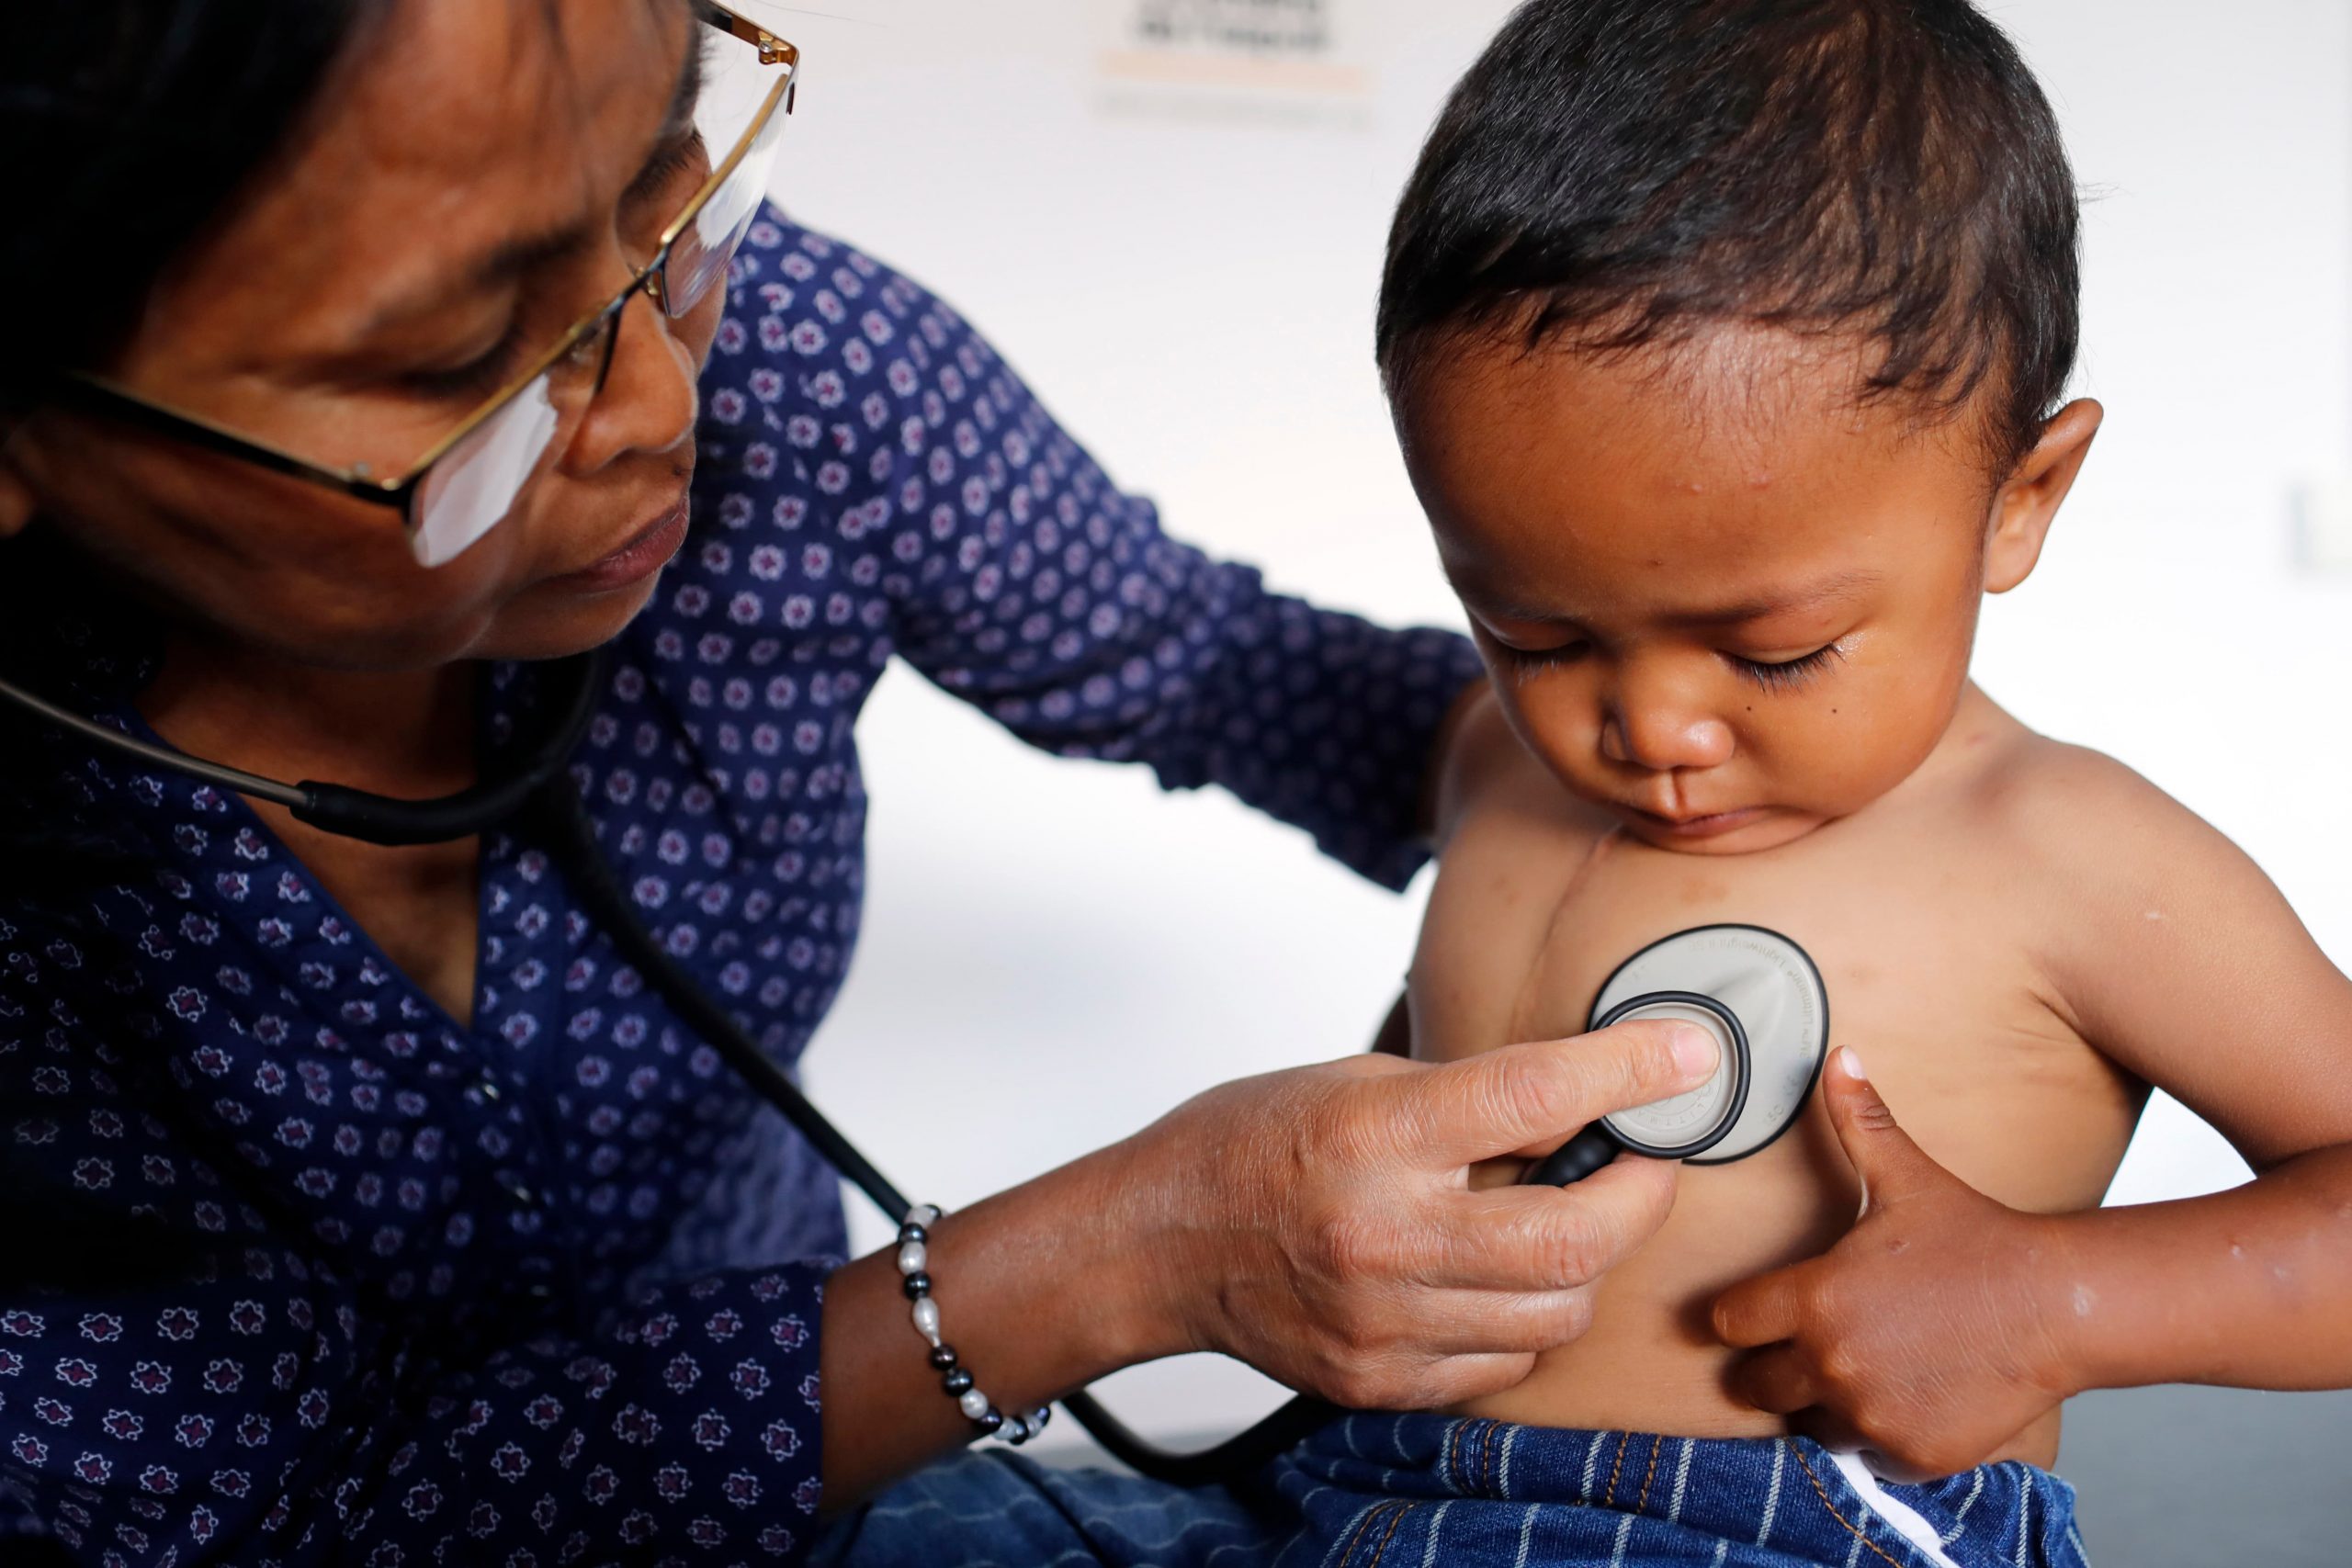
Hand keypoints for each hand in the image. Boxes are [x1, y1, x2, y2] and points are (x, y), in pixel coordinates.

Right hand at [1125, 1019, 1719, 1411]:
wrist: (1156, 1244)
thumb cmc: (1250, 1144)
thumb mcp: (1355, 1082)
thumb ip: (1466, 1097)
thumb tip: (1587, 1096)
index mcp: (1374, 1137)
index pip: (1535, 1097)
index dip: (1631, 1071)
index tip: (1690, 1053)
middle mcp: (1384, 1235)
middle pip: (1575, 1234)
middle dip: (1643, 1192)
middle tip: (1650, 1159)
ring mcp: (1385, 1322)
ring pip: (1559, 1311)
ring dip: (1589, 1259)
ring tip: (1571, 1217)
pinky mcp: (1383, 1379)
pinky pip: (1508, 1362)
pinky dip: (1529, 1318)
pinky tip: (1501, 1276)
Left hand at [1710, 1049, 2077, 1479]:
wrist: (2058, 1303)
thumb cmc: (1977, 1237)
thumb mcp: (1907, 1177)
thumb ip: (1860, 1122)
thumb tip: (1838, 1057)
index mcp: (1813, 1297)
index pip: (1728, 1321)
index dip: (1741, 1314)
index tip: (1761, 1309)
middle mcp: (1830, 1361)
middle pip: (1756, 1383)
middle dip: (1773, 1366)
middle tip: (1811, 1344)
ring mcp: (1870, 1412)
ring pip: (1811, 1421)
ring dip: (1826, 1402)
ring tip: (1867, 1366)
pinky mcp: (1911, 1451)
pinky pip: (1868, 1452)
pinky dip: (1881, 1433)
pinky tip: (1911, 1393)